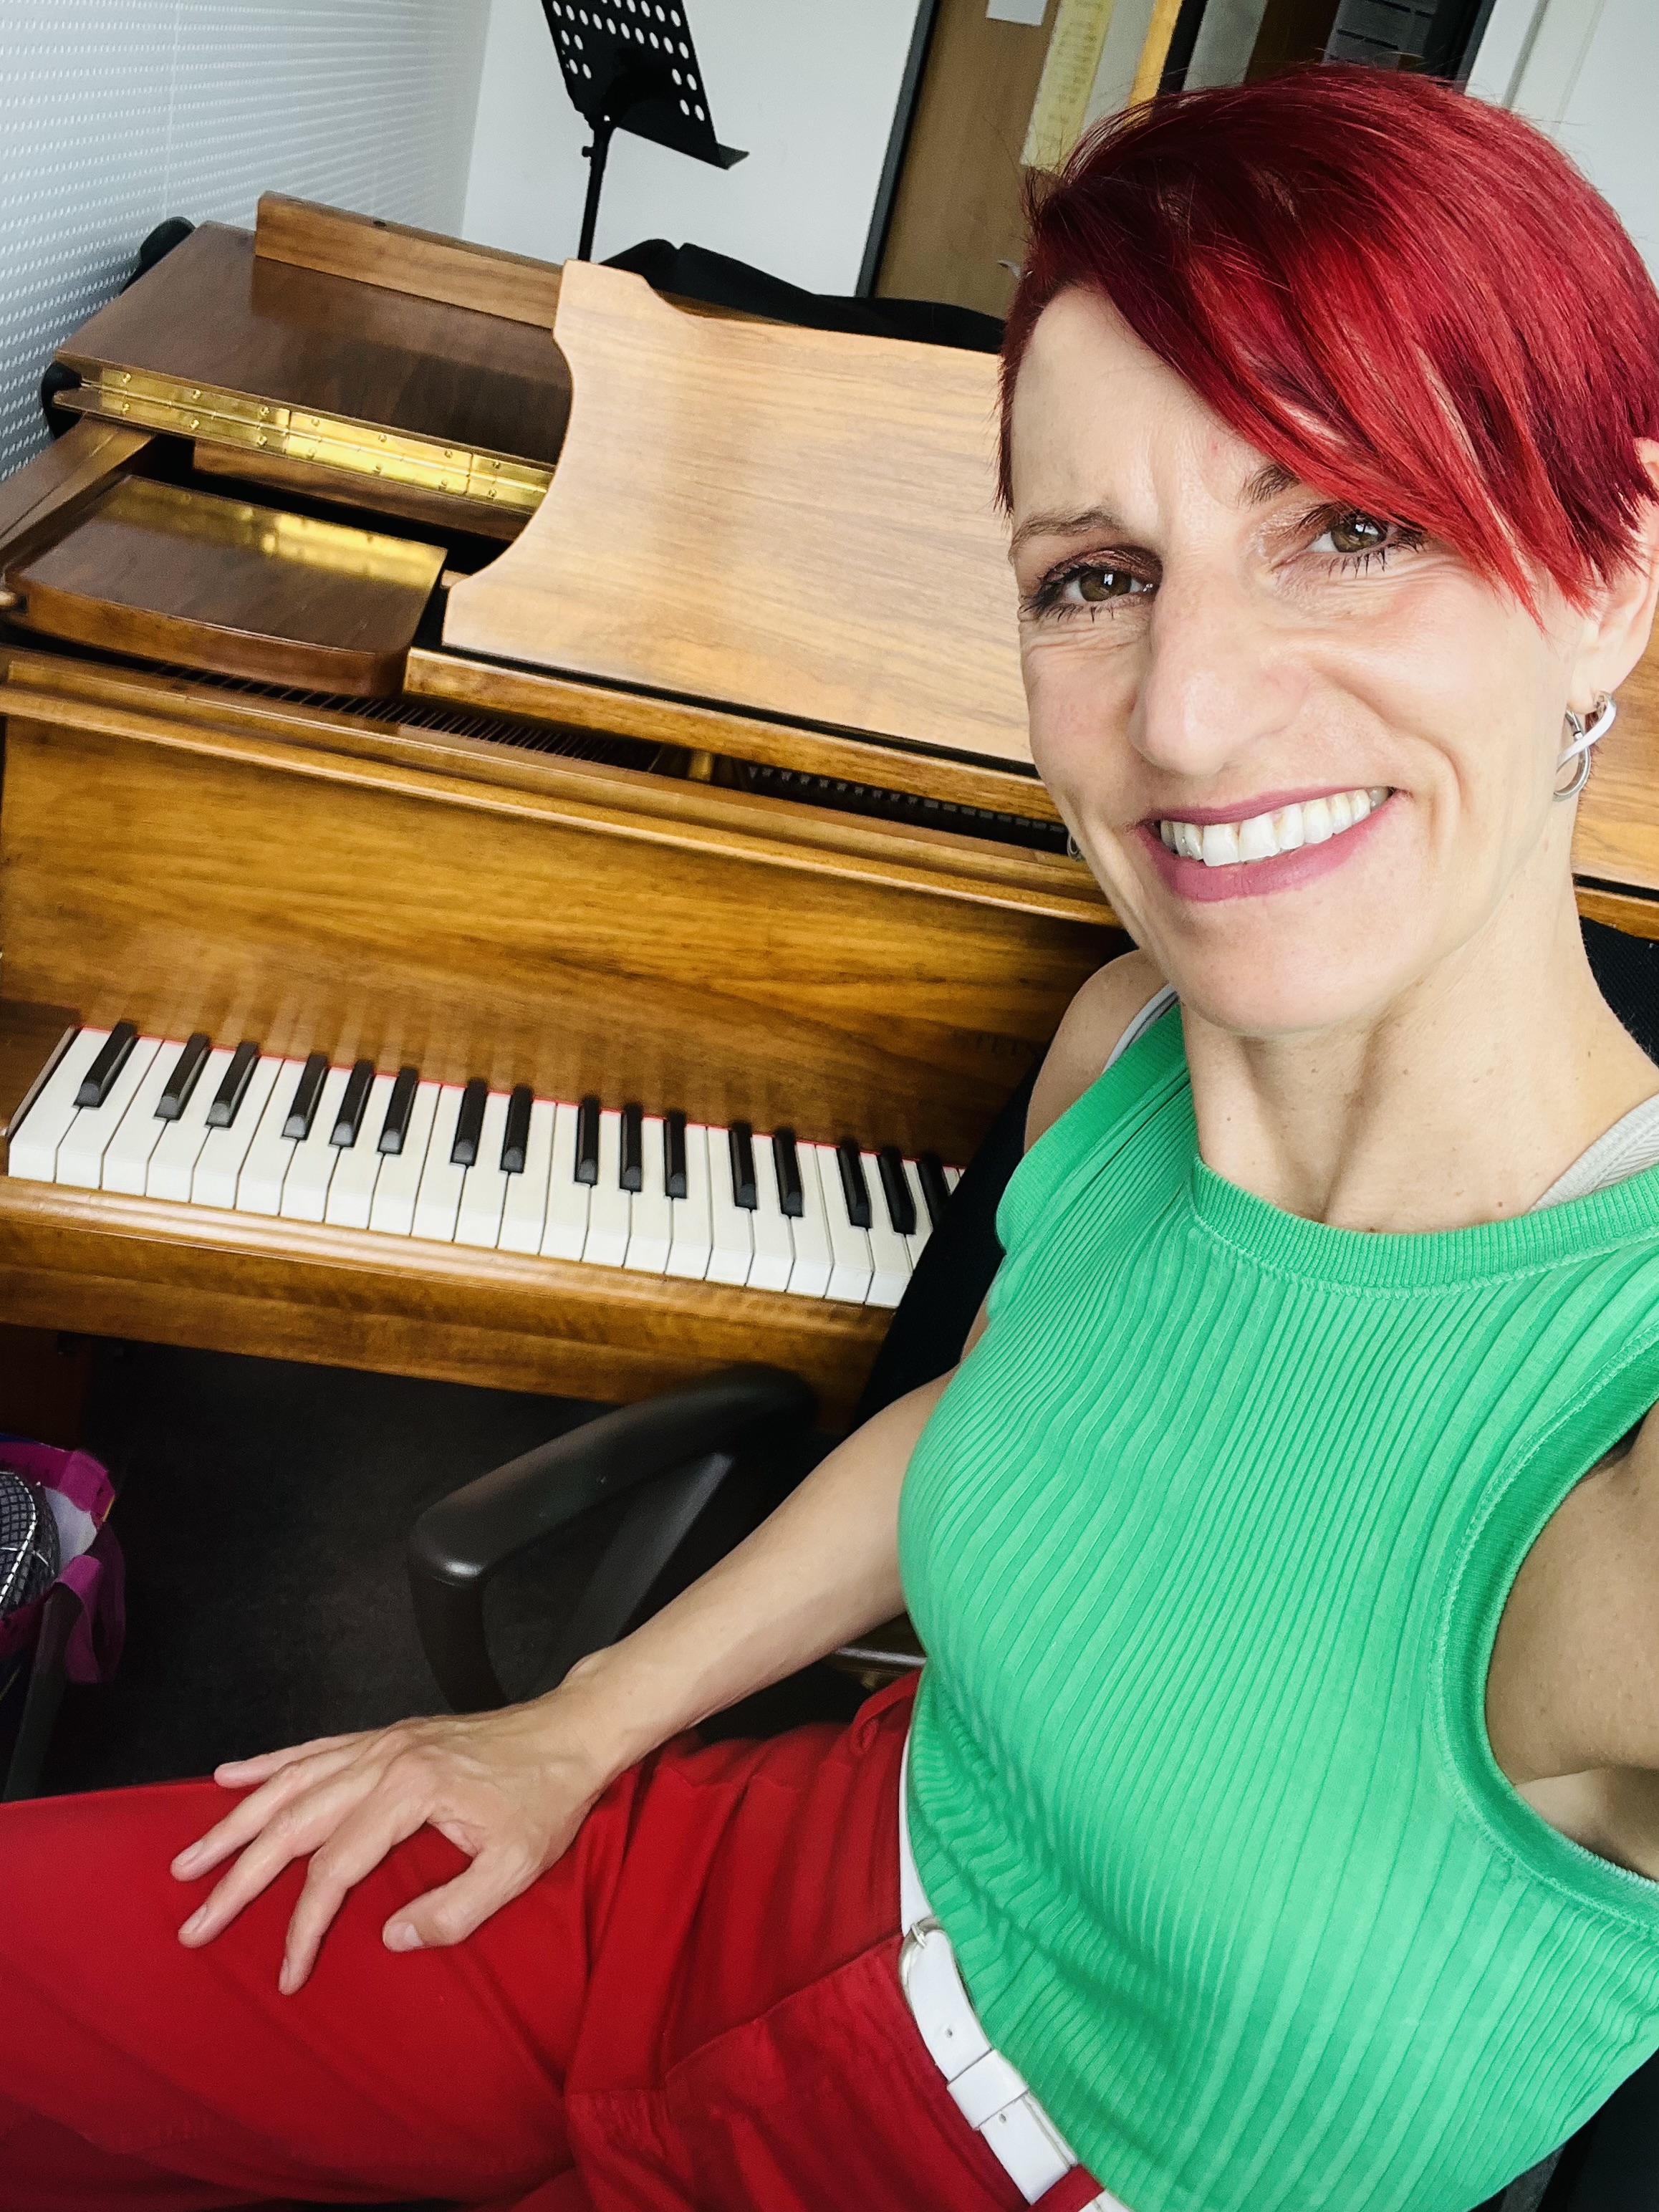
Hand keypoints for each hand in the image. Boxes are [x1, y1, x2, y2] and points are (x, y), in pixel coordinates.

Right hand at [170, 1693, 612, 1992]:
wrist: (572, 1731)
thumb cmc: (548, 1797)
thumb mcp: (516, 1867)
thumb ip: (454, 1911)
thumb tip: (388, 1939)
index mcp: (410, 1791)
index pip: (335, 1869)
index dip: (305, 1926)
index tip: (288, 1973)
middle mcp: (384, 1761)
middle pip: (293, 1824)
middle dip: (238, 1877)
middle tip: (194, 1922)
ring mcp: (381, 1744)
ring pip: (290, 1783)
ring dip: (236, 1821)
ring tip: (190, 1857)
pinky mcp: (387, 1737)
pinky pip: (315, 1749)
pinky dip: (269, 1763)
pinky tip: (231, 1775)